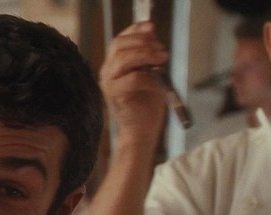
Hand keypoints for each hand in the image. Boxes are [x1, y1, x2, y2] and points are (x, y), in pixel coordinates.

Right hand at [100, 21, 168, 147]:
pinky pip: (133, 79)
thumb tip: (152, 34)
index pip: (120, 40)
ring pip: (123, 58)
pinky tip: (159, 84)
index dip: (135, 30)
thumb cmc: (147, 104)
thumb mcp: (152, 73)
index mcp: (114, 65)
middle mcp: (107, 72)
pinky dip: (150, 78)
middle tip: (162, 50)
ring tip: (162, 60)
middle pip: (119, 45)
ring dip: (146, 55)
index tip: (152, 27)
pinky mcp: (115, 96)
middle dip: (143, 42)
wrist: (142, 131)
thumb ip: (149, 55)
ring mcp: (109, 84)